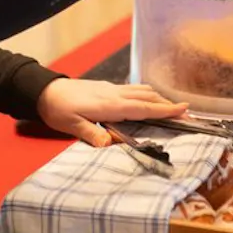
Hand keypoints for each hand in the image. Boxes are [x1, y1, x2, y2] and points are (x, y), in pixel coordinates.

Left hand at [35, 78, 186, 146]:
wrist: (45, 91)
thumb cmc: (58, 109)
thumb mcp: (71, 125)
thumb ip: (91, 134)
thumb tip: (108, 144)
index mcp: (111, 105)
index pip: (143, 107)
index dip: (165, 109)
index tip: (185, 110)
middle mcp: (115, 94)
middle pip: (148, 97)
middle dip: (167, 104)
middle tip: (186, 112)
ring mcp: (111, 89)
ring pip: (141, 90)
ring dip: (158, 97)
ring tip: (171, 106)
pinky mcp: (106, 88)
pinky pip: (132, 89)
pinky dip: (145, 94)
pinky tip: (146, 98)